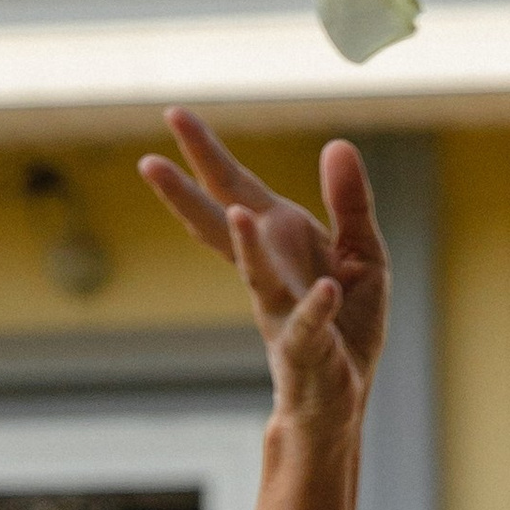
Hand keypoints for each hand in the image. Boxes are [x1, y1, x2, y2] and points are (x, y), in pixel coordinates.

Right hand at [137, 110, 388, 437]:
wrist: (339, 395)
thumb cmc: (347, 322)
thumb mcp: (362, 250)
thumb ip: (350, 201)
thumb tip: (336, 144)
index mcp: (280, 240)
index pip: (234, 189)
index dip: (206, 154)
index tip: (174, 115)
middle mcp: (268, 272)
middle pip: (221, 227)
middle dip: (187, 196)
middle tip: (148, 162)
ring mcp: (281, 312)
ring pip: (259, 278)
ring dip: (250, 248)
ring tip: (239, 216)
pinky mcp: (308, 348)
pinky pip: (311, 326)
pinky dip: (318, 309)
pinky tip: (328, 291)